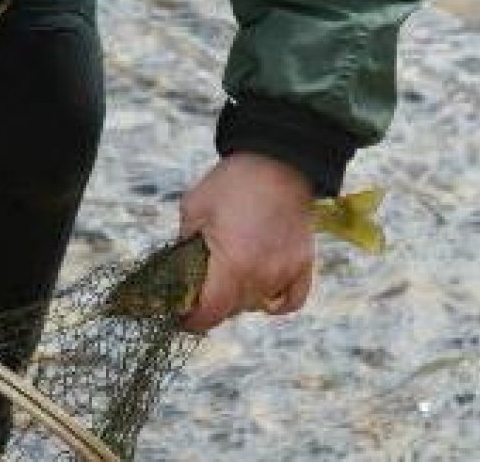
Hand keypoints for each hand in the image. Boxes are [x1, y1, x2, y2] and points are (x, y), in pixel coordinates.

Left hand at [178, 152, 315, 331]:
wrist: (278, 159)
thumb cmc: (232, 182)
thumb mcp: (193, 210)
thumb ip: (184, 247)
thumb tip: (176, 274)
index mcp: (232, 264)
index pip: (209, 315)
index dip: (190, 320)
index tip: (181, 314)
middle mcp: (261, 275)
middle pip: (231, 311)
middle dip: (212, 304)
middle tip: (201, 286)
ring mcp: (284, 271)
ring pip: (256, 305)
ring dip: (240, 298)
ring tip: (230, 273)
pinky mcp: (302, 264)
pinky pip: (290, 301)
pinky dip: (275, 301)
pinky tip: (262, 288)